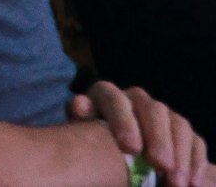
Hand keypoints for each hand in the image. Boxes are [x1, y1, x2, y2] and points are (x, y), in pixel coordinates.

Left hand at [70, 81, 211, 186]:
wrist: (117, 154)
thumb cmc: (93, 143)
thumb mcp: (84, 132)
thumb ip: (83, 121)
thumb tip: (79, 105)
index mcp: (105, 96)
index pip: (113, 98)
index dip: (123, 121)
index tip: (131, 148)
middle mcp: (135, 99)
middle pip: (152, 110)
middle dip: (158, 138)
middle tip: (160, 165)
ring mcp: (161, 113)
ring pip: (177, 124)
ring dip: (180, 155)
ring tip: (176, 183)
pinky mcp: (180, 130)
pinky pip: (194, 141)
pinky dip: (194, 162)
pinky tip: (191, 183)